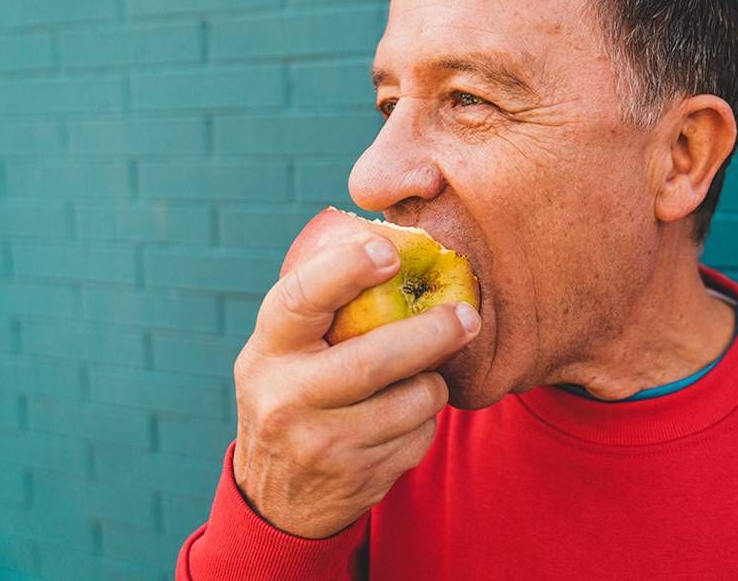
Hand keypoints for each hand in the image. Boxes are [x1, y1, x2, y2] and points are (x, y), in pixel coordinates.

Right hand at [231, 233, 480, 537]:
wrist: (278, 496)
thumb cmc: (296, 391)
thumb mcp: (286, 350)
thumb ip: (325, 308)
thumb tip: (398, 242)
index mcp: (268, 350)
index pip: (300, 299)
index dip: (346, 269)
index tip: (390, 252)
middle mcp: (286, 398)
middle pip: (373, 360)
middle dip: (432, 333)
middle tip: (469, 316)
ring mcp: (320, 443)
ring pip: (412, 400)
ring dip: (431, 384)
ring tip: (419, 378)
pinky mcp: (358, 478)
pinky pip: (419, 437)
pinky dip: (424, 422)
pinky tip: (401, 421)